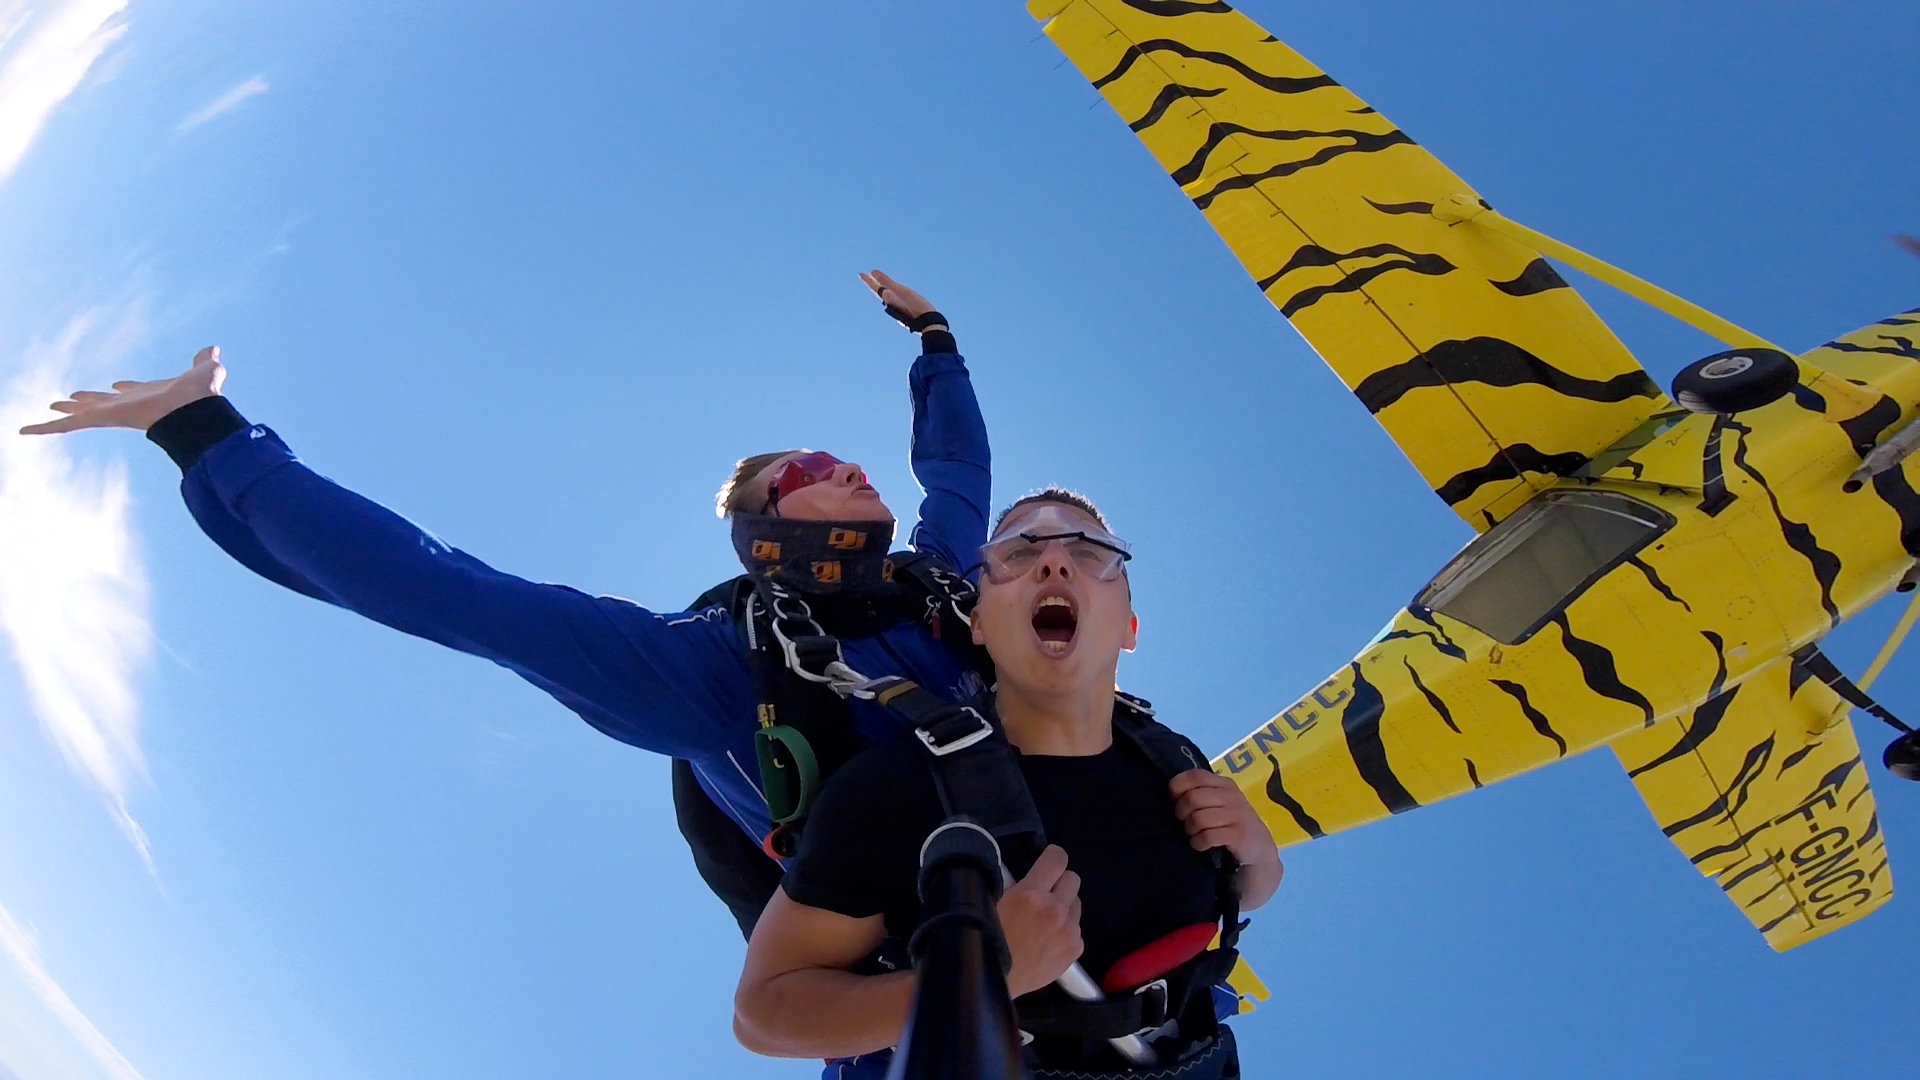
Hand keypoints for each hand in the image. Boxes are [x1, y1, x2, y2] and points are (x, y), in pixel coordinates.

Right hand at [19, 346, 225, 435]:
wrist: (194, 411)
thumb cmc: (200, 394)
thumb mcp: (205, 371)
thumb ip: (206, 361)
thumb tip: (214, 350)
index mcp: (151, 395)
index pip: (134, 392)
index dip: (127, 389)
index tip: (119, 386)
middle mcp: (130, 405)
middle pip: (104, 403)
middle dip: (90, 400)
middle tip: (74, 398)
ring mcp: (113, 414)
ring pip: (82, 415)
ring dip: (66, 412)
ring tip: (51, 407)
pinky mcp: (100, 420)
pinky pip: (66, 426)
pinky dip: (45, 428)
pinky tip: (24, 430)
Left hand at [859, 270, 941, 327]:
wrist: (928, 325)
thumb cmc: (915, 307)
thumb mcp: (900, 292)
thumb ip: (886, 282)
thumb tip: (872, 272)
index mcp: (889, 300)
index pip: (876, 288)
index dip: (869, 280)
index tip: (861, 274)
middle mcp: (891, 305)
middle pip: (880, 292)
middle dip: (873, 284)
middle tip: (866, 276)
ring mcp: (899, 310)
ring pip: (887, 298)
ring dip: (882, 290)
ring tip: (880, 286)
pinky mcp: (906, 312)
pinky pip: (896, 301)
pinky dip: (893, 296)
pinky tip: (896, 298)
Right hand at [995, 844, 1082, 996]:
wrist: (993, 982)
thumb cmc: (985, 939)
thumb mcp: (992, 903)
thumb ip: (1014, 885)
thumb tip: (1026, 874)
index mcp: (1032, 894)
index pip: (1057, 858)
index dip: (1052, 857)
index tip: (1047, 862)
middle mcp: (1056, 910)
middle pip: (1073, 879)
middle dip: (1058, 883)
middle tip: (1043, 894)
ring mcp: (1069, 931)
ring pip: (1076, 905)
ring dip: (1063, 907)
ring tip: (1044, 922)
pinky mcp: (1075, 949)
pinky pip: (1076, 929)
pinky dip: (1065, 931)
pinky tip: (1048, 941)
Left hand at [1170, 769, 1278, 869]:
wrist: (1259, 848)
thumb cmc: (1231, 823)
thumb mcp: (1219, 803)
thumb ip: (1200, 793)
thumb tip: (1171, 791)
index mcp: (1225, 784)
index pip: (1195, 776)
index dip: (1178, 786)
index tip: (1174, 799)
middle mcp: (1232, 796)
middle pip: (1193, 798)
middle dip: (1182, 812)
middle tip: (1185, 822)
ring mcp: (1238, 815)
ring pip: (1198, 818)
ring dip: (1190, 830)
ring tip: (1194, 834)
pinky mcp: (1239, 835)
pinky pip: (1208, 836)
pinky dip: (1198, 843)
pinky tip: (1201, 845)